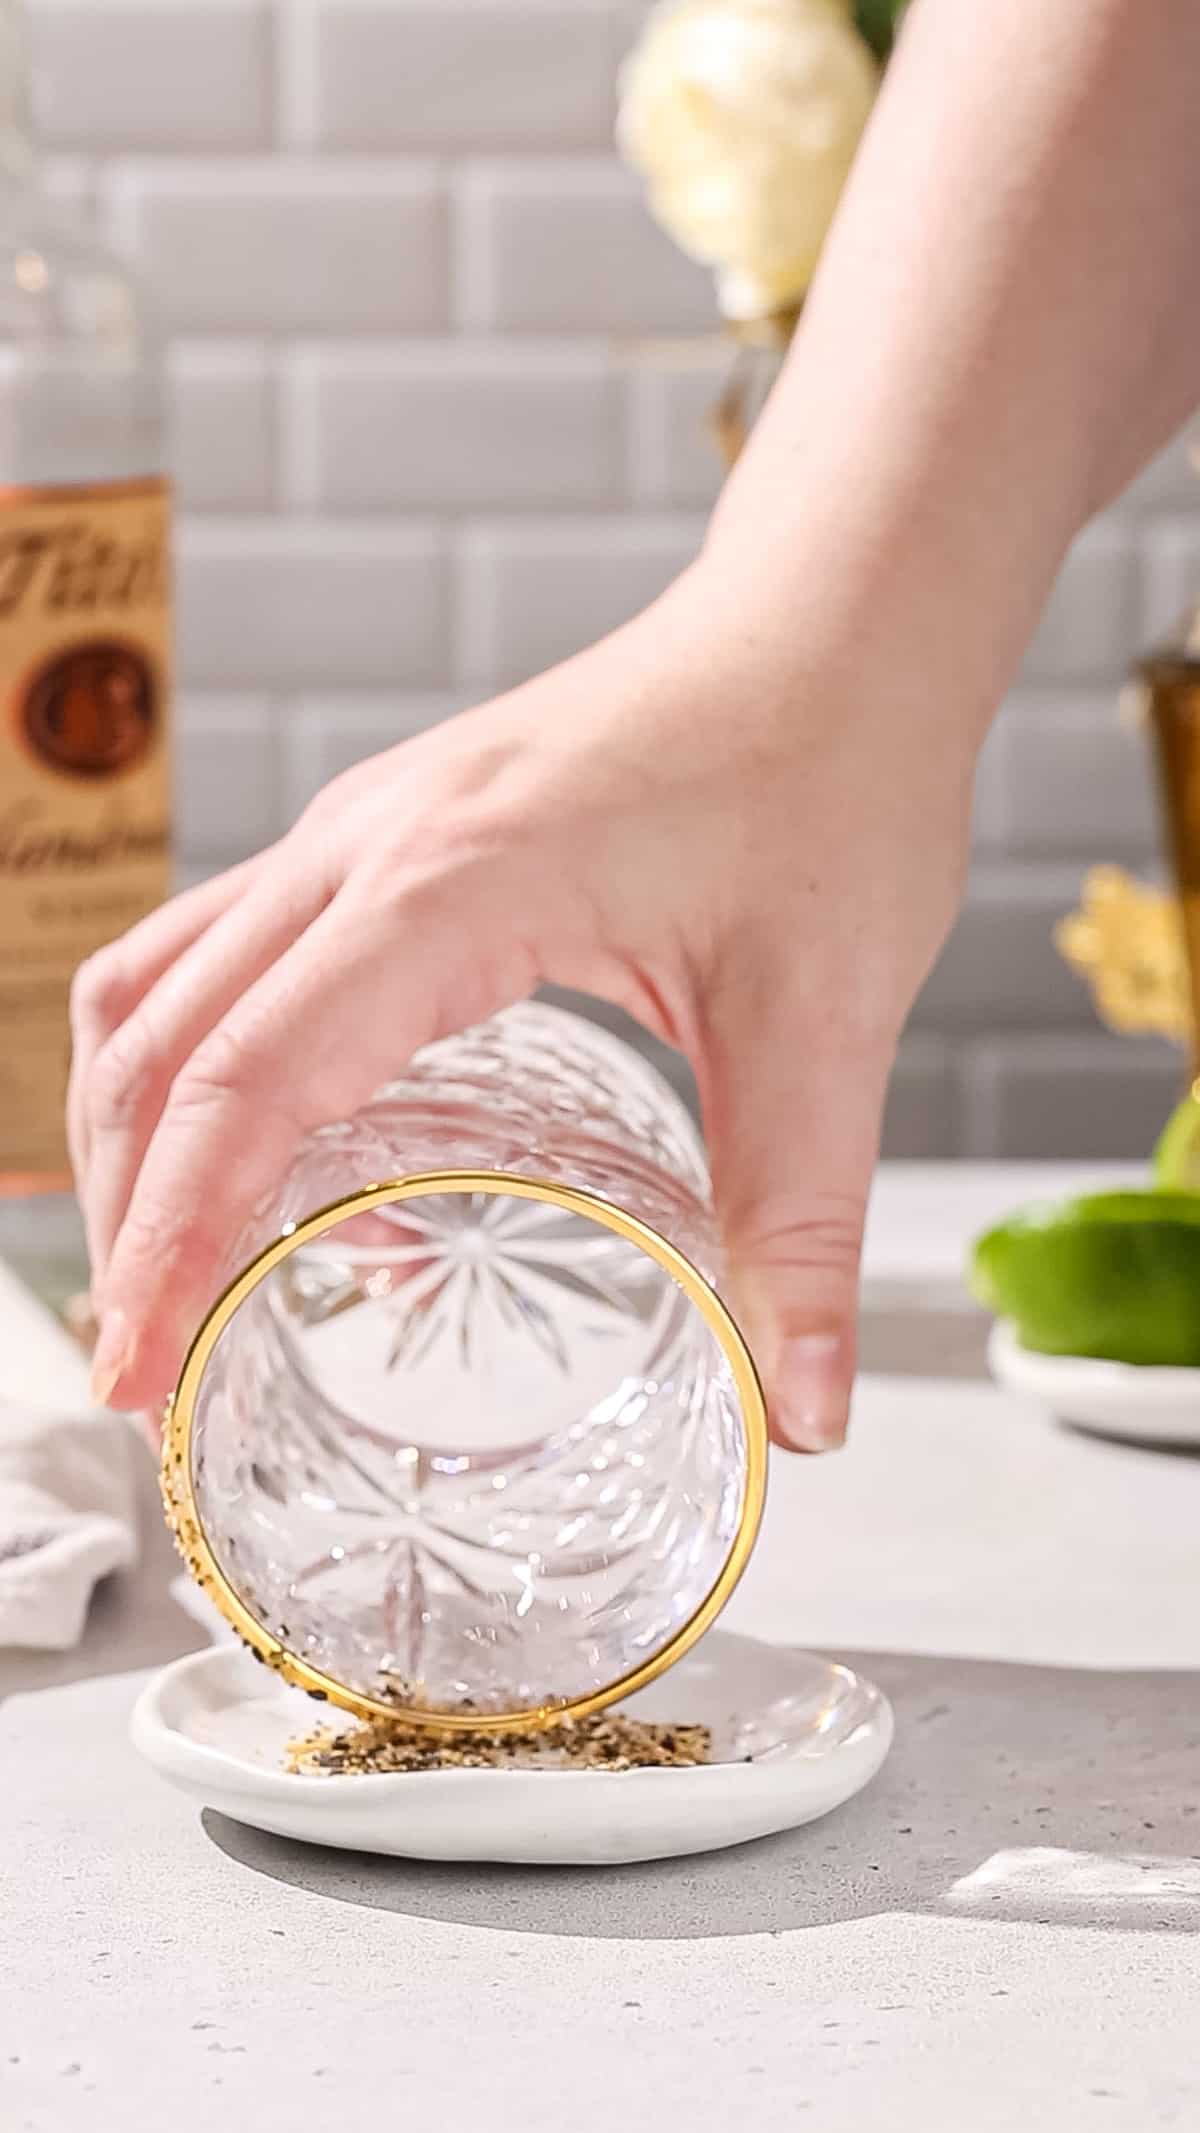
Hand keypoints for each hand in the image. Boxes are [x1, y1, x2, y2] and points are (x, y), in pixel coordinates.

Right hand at [71, 560, 973, 1444]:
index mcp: (448, 883)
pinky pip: (234, 956)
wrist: (836, 623)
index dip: (172, 1243)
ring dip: (142, 1138)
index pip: (245, 1079)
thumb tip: (806, 1408)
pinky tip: (309, 1170)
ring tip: (186, 1286)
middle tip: (150, 1374)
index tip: (143, 1374)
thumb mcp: (826, 1018)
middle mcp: (366, 845)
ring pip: (161, 985)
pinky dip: (214, 1072)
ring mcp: (362, 829)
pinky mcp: (389, 837)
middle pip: (156, 1040)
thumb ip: (801, 1222)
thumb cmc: (832, 773)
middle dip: (128, 1218)